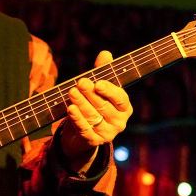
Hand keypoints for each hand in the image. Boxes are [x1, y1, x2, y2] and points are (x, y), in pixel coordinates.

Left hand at [59, 50, 132, 169]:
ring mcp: (108, 134)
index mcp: (125, 107)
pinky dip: (77, 119)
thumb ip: (102, 71)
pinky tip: (70, 109)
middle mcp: (119, 122)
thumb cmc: (93, 104)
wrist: (81, 133)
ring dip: (82, 104)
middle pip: (104, 106)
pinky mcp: (94, 142)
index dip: (109, 91)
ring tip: (72, 92)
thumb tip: (105, 53)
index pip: (120, 98)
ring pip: (94, 117)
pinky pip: (85, 130)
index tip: (97, 83)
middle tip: (80, 82)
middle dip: (90, 94)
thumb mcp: (98, 88)